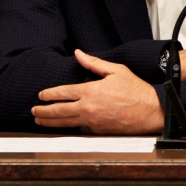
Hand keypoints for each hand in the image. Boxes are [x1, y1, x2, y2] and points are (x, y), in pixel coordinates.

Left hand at [32, 50, 163, 133]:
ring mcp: (93, 122)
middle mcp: (88, 108)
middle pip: (59, 111)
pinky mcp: (99, 131)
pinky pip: (80, 129)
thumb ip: (93, 63)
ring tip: (40, 121)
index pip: (63, 93)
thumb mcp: (115, 70)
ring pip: (66, 123)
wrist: (151, 111)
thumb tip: (78, 53)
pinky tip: (64, 126)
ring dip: (51, 122)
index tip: (41, 95)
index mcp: (90, 91)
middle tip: (34, 110)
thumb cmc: (135, 90)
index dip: (49, 94)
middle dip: (44, 111)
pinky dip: (70, 128)